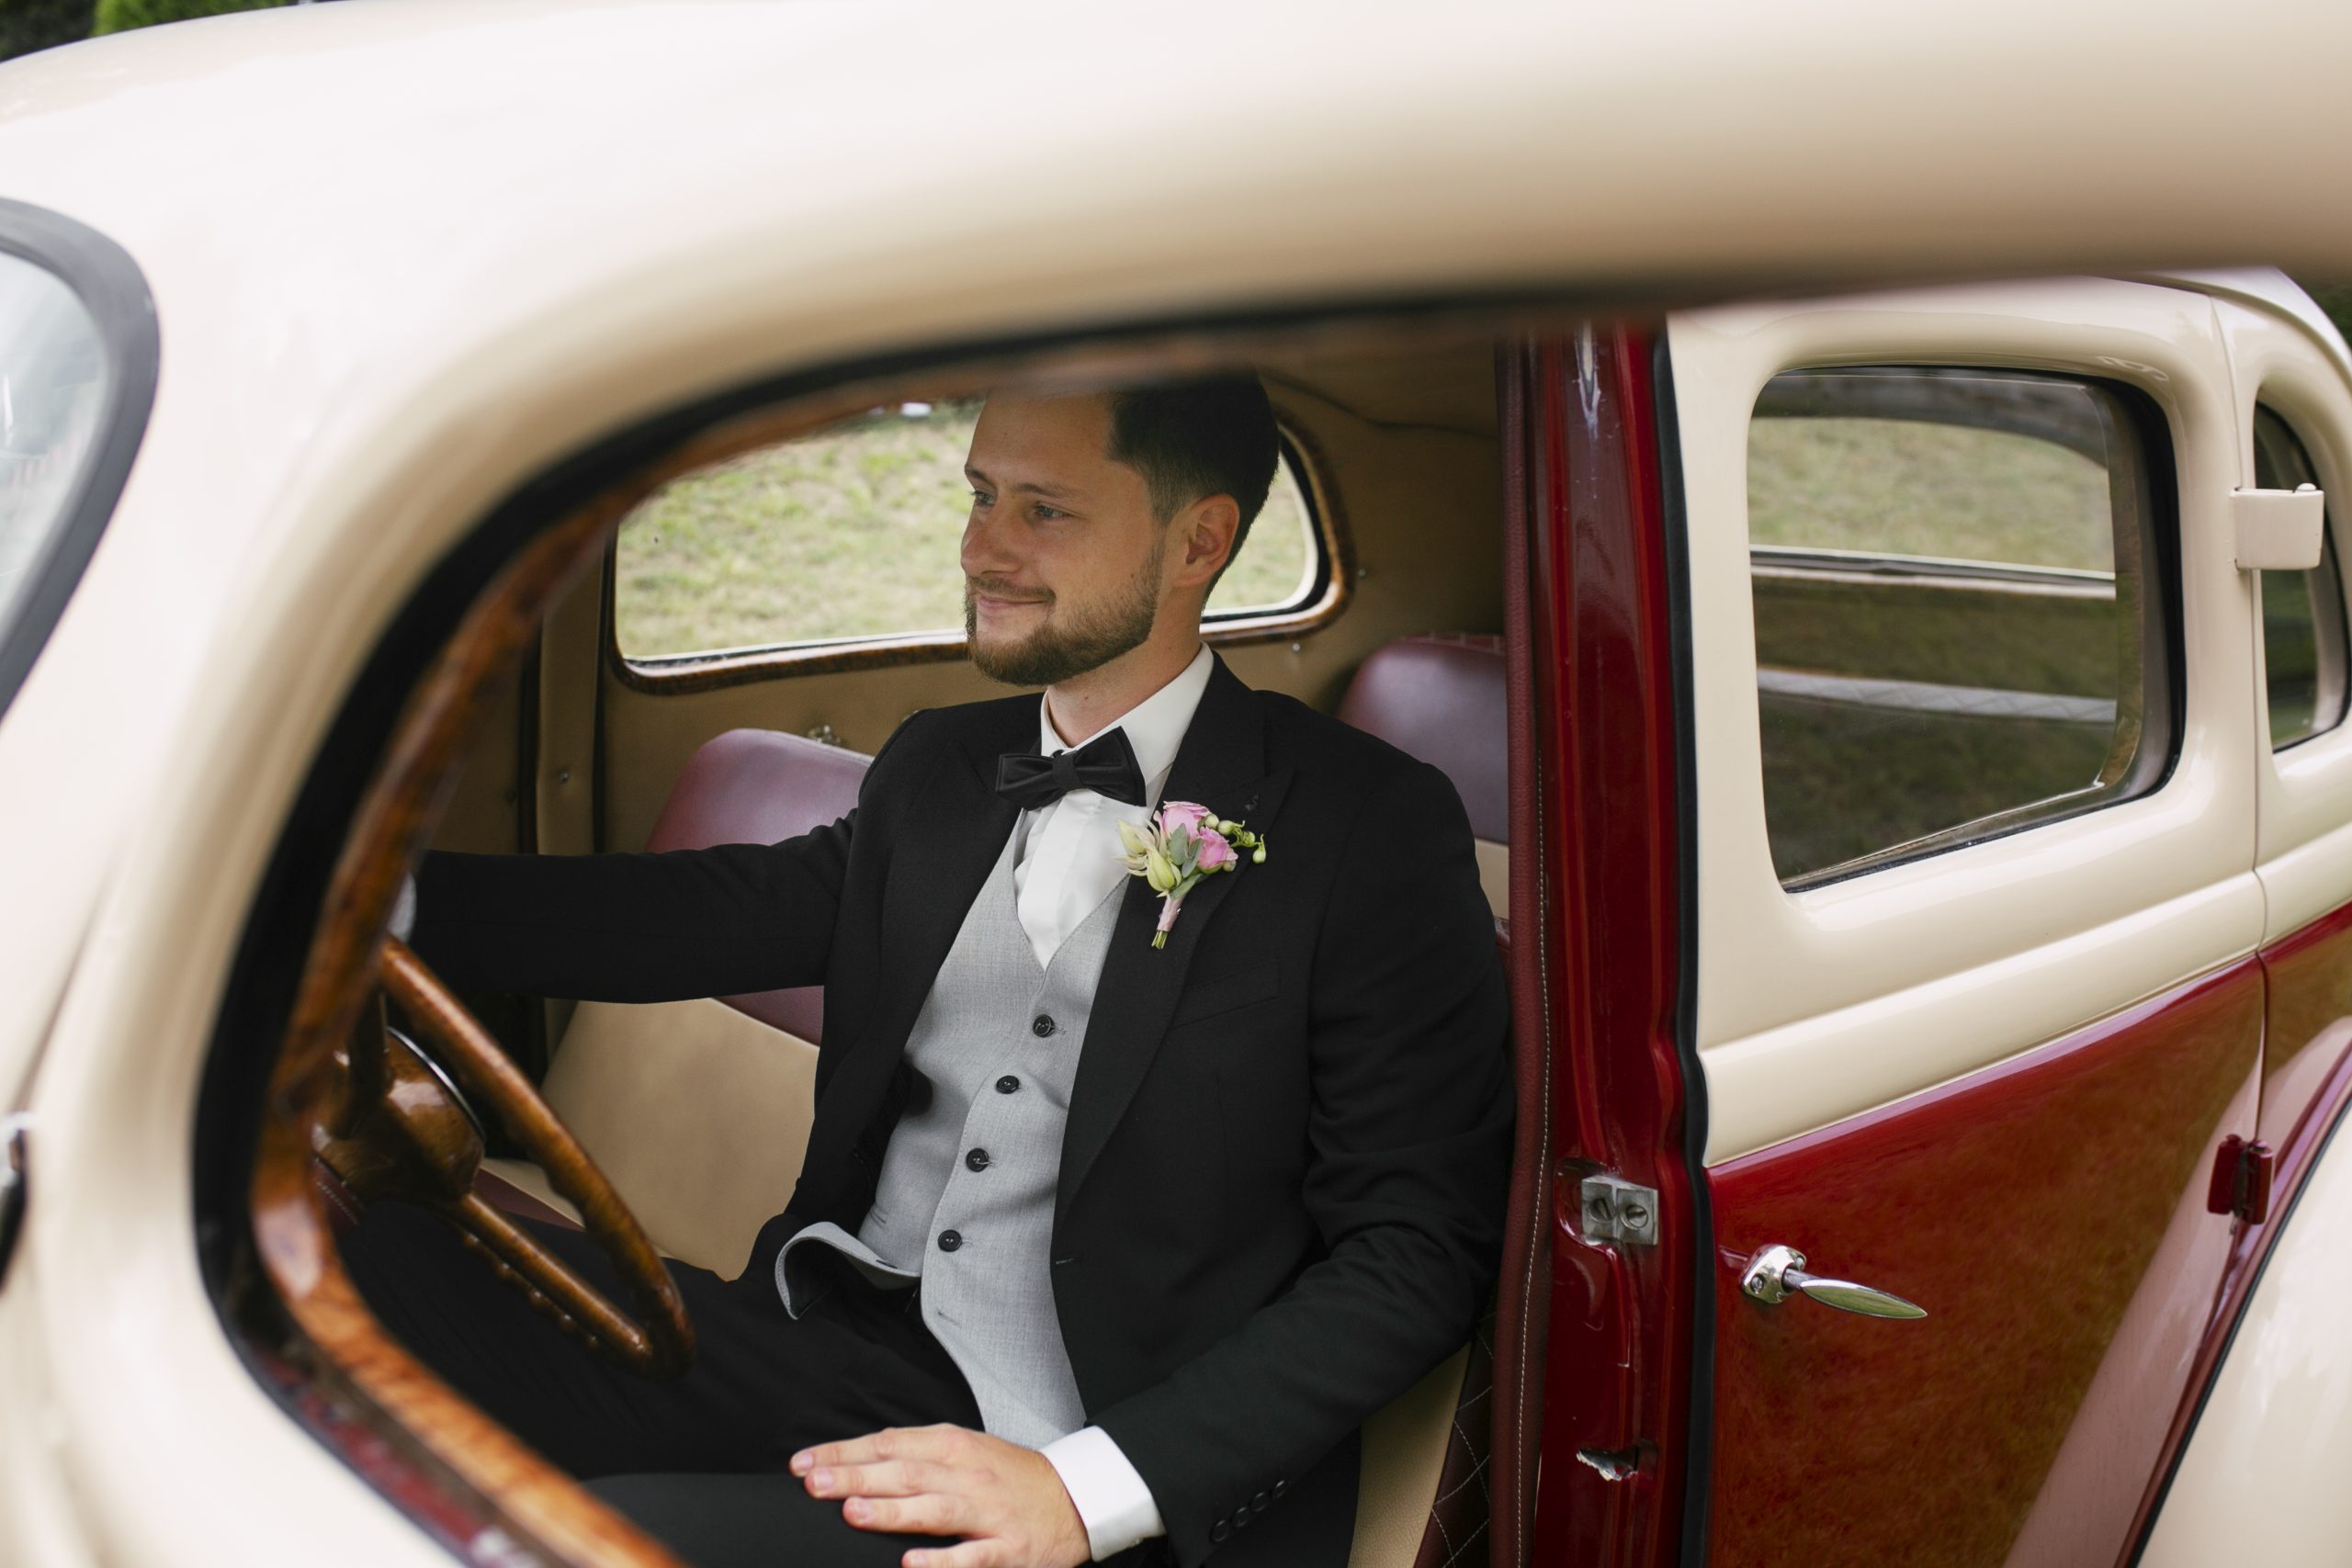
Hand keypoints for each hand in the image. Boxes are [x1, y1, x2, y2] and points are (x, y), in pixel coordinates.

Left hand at [792, 1423, 1092, 1567]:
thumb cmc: (1011, 1477)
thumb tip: (860, 1459)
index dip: (845, 1452)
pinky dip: (941, 1562)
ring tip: (853, 1512)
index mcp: (955, 1447)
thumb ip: (918, 1452)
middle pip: (906, 1473)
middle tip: (815, 1483)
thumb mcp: (967, 1450)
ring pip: (934, 1510)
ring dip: (892, 1511)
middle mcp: (968, 1476)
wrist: (1076, 1499)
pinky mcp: (1007, 1551)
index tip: (804, 1462)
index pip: (890, 1443)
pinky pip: (970, 1558)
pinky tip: (911, 1563)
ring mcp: (988, 1514)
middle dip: (856, 1477)